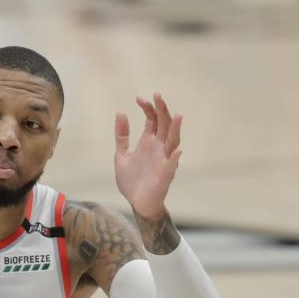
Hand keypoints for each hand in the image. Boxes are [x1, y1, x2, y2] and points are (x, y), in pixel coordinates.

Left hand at [114, 93, 182, 220]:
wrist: (136, 202)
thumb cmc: (131, 180)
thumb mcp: (121, 154)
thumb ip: (122, 135)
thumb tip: (120, 112)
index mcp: (148, 142)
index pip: (152, 119)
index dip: (148, 108)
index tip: (139, 98)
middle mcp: (158, 148)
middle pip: (165, 125)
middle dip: (162, 110)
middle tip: (157, 95)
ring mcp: (163, 160)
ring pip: (173, 141)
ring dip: (175, 129)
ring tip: (177, 115)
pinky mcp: (165, 175)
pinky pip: (172, 166)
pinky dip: (174, 158)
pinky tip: (177, 151)